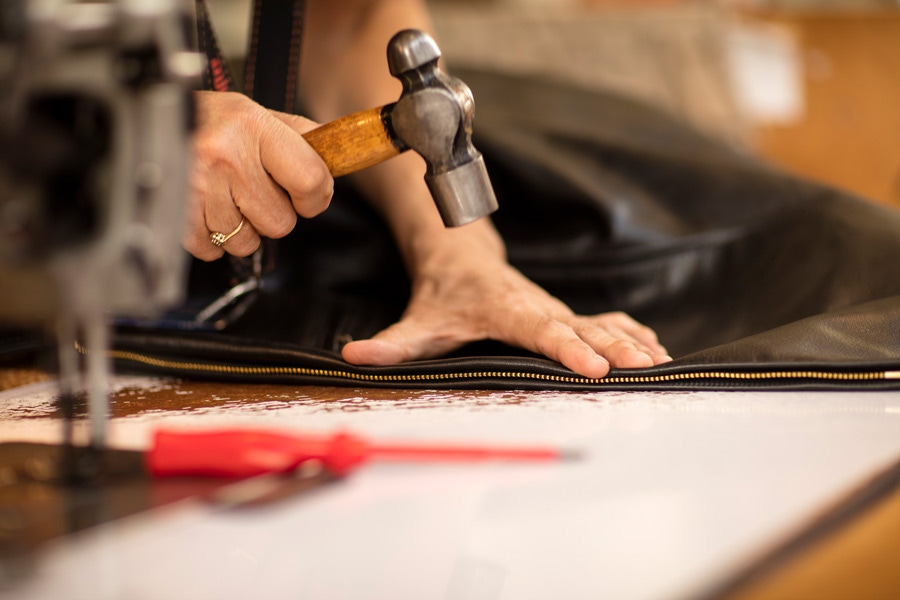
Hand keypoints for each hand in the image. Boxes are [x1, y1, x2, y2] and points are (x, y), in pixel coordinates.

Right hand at [185, 91, 333, 260]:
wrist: (145, 119)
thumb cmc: (208, 120)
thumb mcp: (255, 113)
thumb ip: (299, 137)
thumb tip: (336, 160)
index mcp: (252, 126)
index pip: (311, 180)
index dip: (316, 198)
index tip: (307, 197)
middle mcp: (226, 156)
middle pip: (280, 223)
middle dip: (273, 214)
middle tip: (254, 192)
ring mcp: (197, 187)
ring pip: (247, 242)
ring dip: (242, 229)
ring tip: (227, 199)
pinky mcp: (175, 214)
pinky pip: (212, 250)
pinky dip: (213, 240)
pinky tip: (207, 212)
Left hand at [341, 221, 671, 378]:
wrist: (461, 254)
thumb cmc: (442, 293)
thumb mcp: (417, 319)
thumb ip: (391, 343)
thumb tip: (354, 359)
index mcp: (504, 308)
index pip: (540, 329)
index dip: (566, 348)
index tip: (593, 367)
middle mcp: (536, 306)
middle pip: (580, 326)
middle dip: (613, 347)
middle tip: (642, 368)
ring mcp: (553, 308)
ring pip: (598, 322)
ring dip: (630, 341)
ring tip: (659, 364)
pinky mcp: (561, 312)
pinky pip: (603, 319)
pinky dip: (630, 332)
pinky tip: (655, 350)